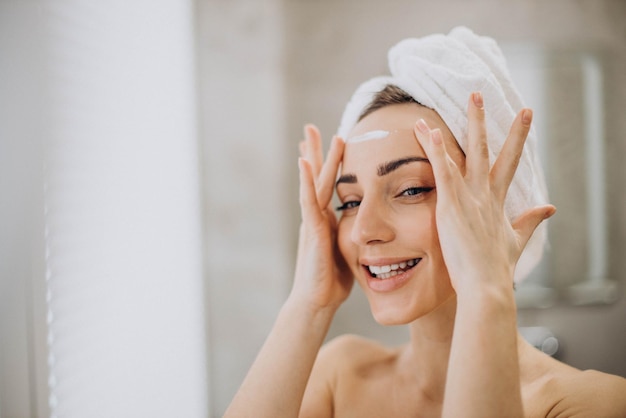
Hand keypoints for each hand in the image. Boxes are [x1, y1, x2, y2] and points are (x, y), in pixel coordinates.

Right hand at [291, 124, 352, 310]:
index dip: (327, 165)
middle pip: (317, 177)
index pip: (328, 185)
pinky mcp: (311, 230)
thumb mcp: (349, 253)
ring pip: (313, 182)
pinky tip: (304, 162)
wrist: (317, 300)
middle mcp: (317, 215)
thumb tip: (373, 236)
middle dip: (315, 152)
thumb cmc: (333, 281)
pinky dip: (305, 180)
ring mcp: (312, 221)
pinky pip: (308, 200)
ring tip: (311, 133)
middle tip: (311, 128)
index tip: (328, 144)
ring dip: (314, 156)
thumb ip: (356, 239)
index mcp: (327, 220)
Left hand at [413, 92, 555, 293]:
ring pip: (462, 153)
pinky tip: (429, 129)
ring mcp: (469, 197)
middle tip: (478, 93)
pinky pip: (442, 171)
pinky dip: (436, 150)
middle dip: (481, 120)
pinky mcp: (452, 204)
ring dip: (454, 126)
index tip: (525, 113)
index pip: (509, 161)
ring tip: (445, 105)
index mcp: (497, 200)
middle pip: (484, 148)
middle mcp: (485, 193)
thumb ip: (530, 221)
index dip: (517, 136)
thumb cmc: (496, 267)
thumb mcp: (516, 240)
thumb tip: (550, 207)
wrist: (486, 286)